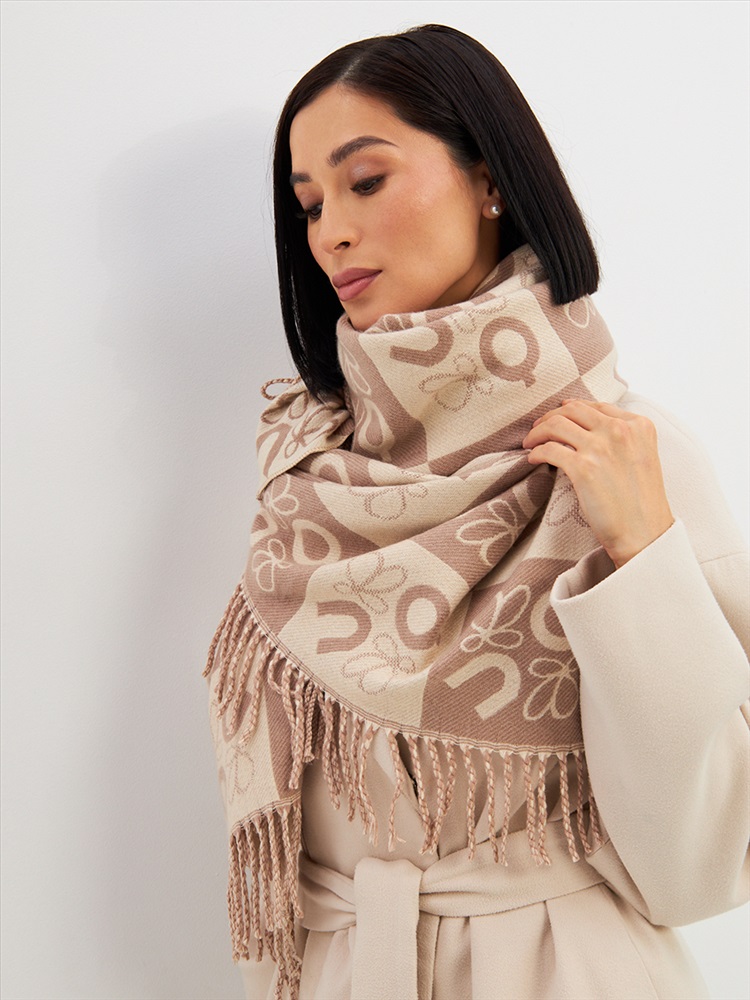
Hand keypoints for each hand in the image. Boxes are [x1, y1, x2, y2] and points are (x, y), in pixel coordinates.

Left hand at [522, 399, 673, 568]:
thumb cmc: (641, 502)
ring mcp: (601, 447)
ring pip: (556, 424)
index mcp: (639, 425)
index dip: (573, 409)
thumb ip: (623, 438)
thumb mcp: (642, 456)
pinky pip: (549, 449)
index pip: (597, 406)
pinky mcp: (583, 468)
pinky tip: (533, 459)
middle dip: (550, 416)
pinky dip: (536, 452)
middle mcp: (620, 430)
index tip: (558, 415)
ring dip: (537, 431)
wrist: (643, 533)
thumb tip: (586, 428)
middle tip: (537, 428)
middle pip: (573, 409)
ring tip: (530, 443)